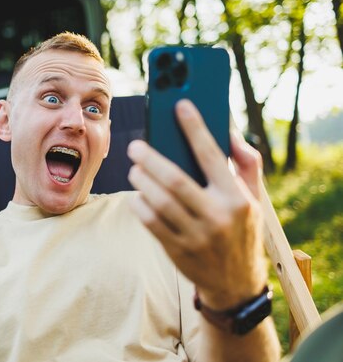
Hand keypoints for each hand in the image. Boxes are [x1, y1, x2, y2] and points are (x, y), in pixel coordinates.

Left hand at [127, 100, 267, 308]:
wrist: (236, 283)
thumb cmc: (242, 230)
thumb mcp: (254, 199)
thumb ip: (247, 164)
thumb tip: (229, 131)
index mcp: (236, 198)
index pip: (212, 155)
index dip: (195, 128)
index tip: (180, 106)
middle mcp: (217, 217)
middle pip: (174, 180)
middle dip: (150, 159)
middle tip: (135, 146)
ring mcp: (196, 236)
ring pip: (158, 201)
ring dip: (140, 181)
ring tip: (134, 169)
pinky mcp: (178, 250)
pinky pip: (150, 223)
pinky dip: (139, 205)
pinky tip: (136, 194)